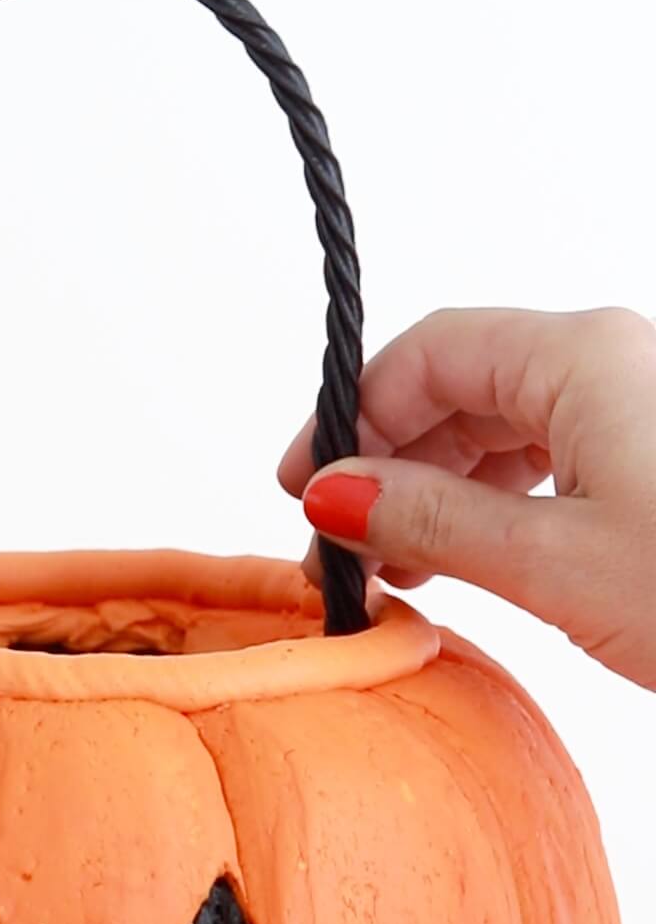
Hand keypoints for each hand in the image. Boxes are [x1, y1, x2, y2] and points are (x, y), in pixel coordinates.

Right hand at [278, 306, 655, 689]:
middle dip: (385, 467)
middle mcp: (610, 364)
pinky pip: (544, 463)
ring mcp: (636, 411)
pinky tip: (458, 559)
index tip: (302, 487)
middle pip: (458, 391)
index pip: (428, 355)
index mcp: (582, 356)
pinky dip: (487, 508)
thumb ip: (433, 522)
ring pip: (497, 432)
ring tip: (389, 569)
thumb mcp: (552, 561)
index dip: (351, 418)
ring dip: (431, 495)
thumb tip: (337, 496)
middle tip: (335, 547)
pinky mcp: (652, 463)